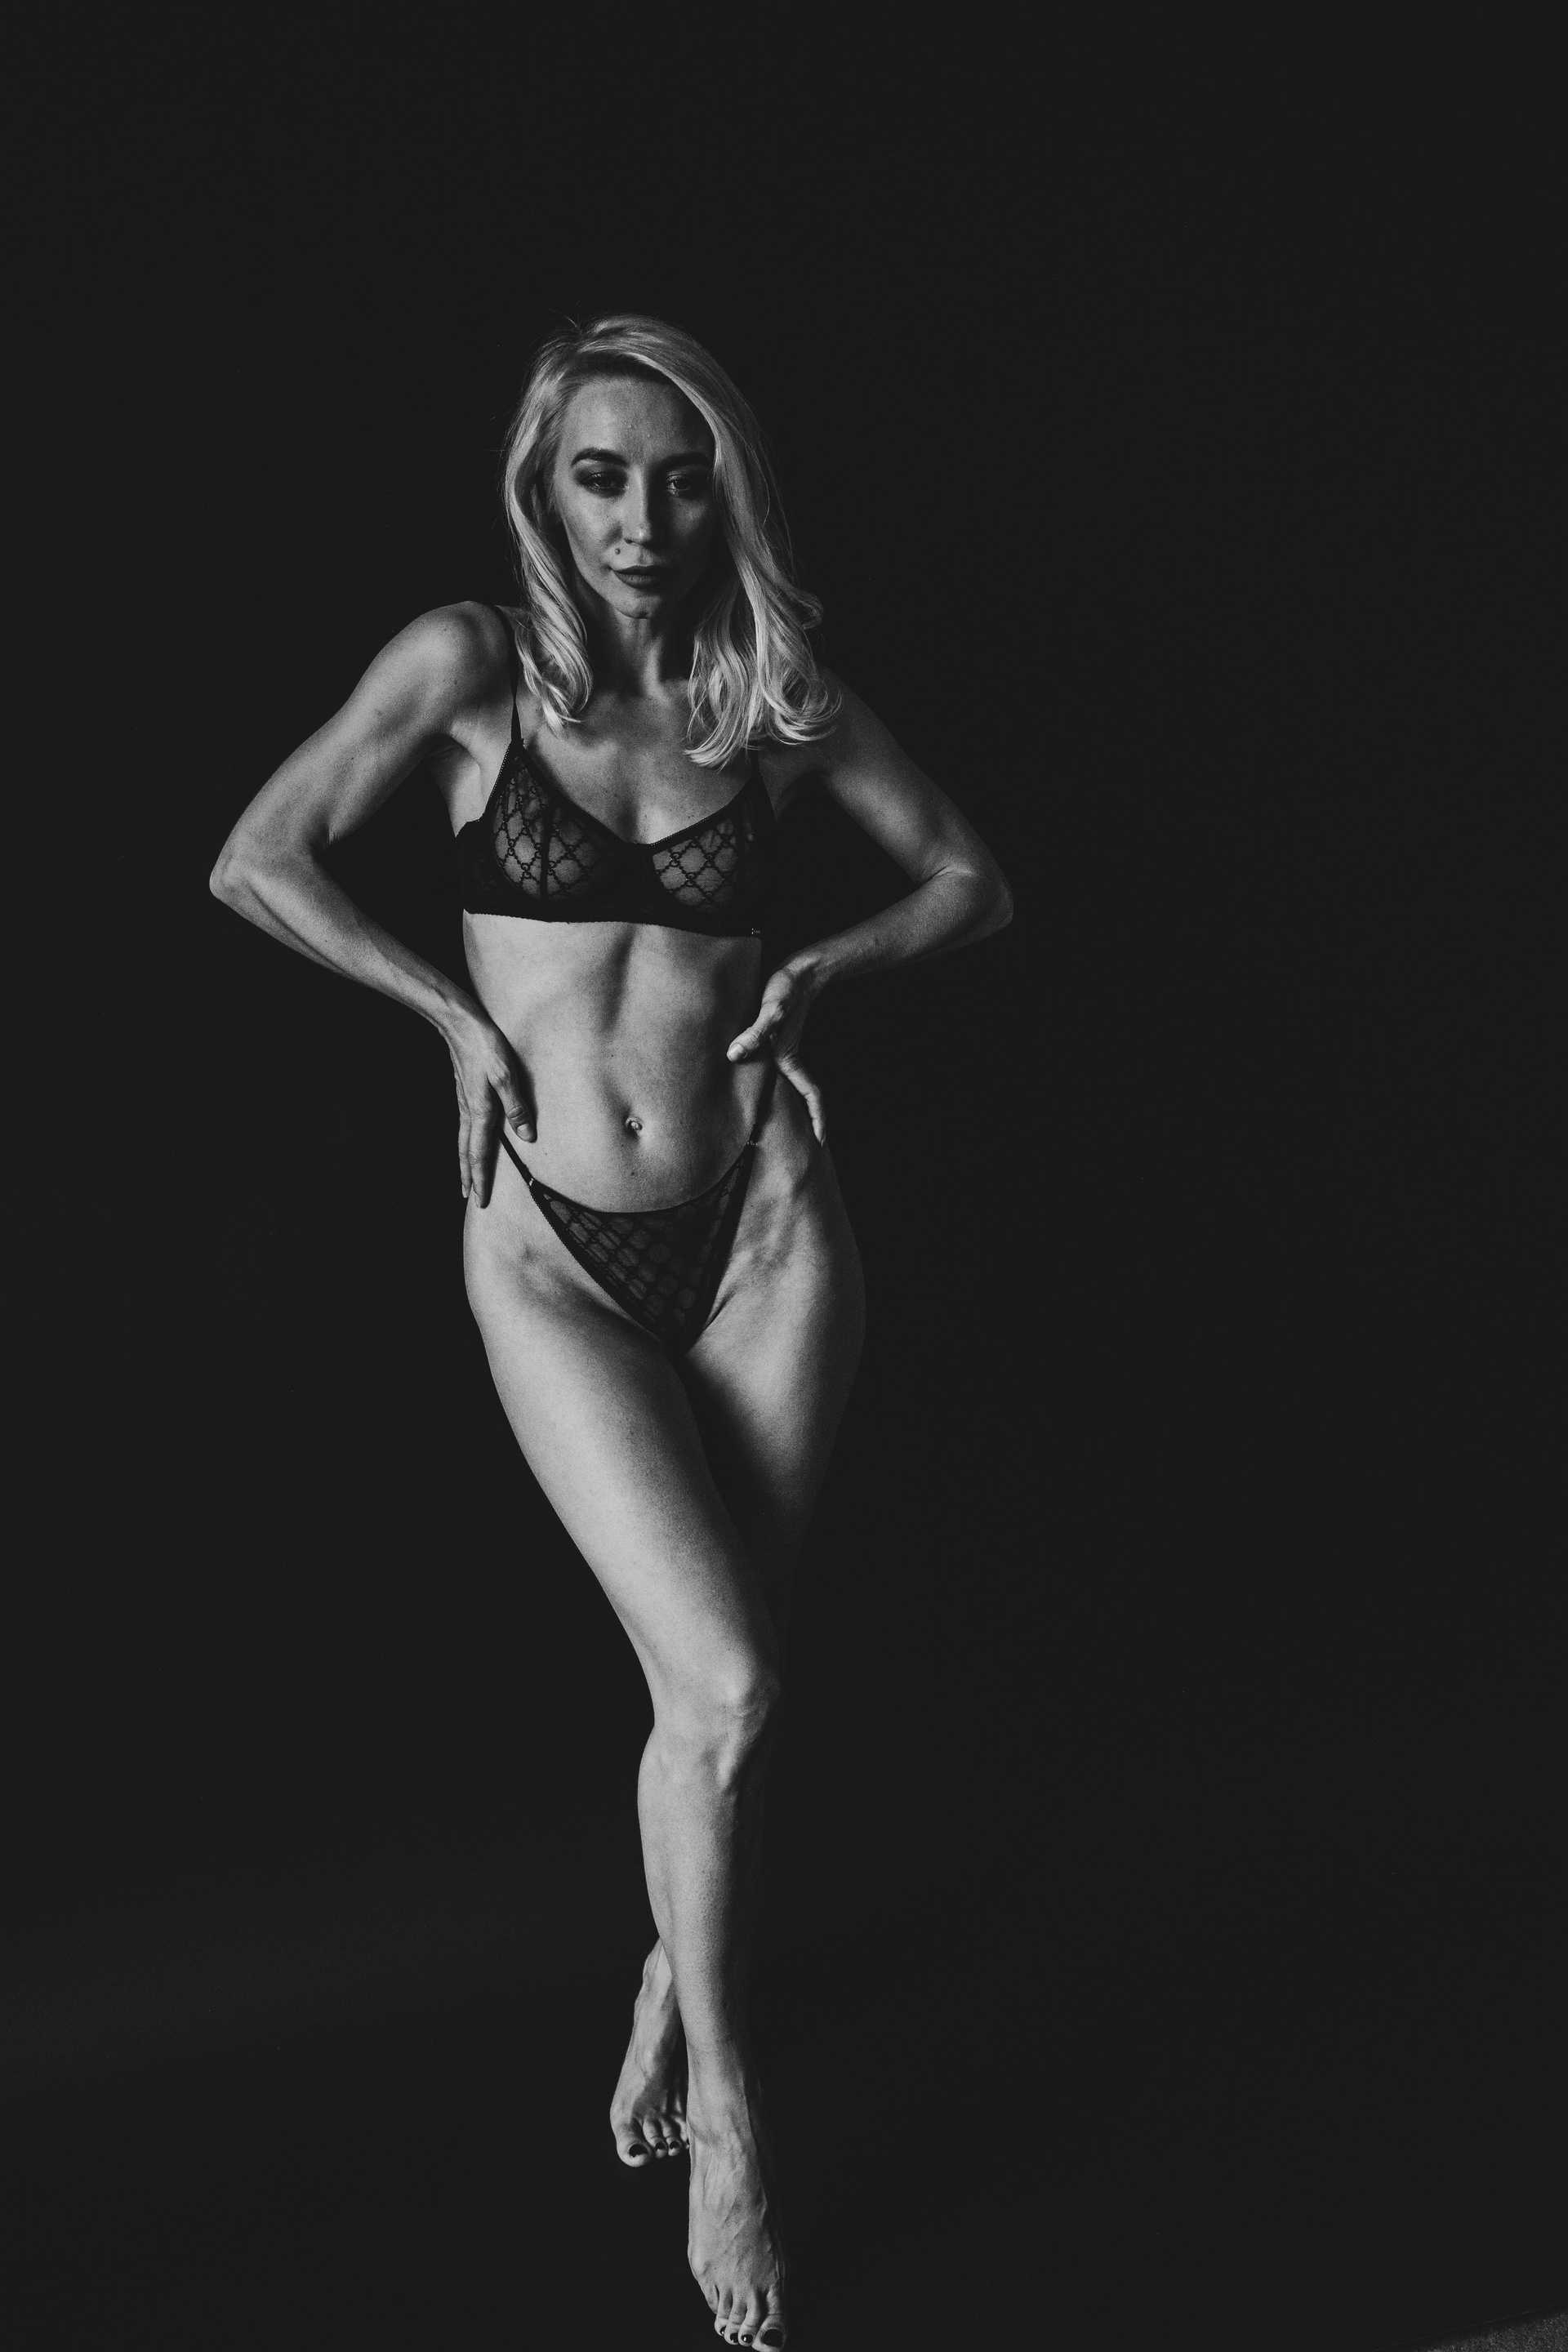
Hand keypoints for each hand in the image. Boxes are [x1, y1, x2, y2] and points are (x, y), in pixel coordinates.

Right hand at [445, 1008, 534, 1205]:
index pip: (480, 1153)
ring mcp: (464, 1101)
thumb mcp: (507, 1075)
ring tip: (466, 1177)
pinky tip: (469, 1142)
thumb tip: (527, 1136)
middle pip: (466, 1152)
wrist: (459, 1023)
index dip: (481, 1178)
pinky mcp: (464, 1092)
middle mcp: (469, 1111)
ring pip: (463, 1140)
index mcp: (480, 1111)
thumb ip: (517, 1106)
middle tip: (468, 1197)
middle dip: (468, 1176)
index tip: (480, 1199)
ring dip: (465, 1161)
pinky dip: (465, 1143)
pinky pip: (464, 1126)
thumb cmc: (485, 1045)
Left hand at [726, 962, 827, 1144]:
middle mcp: (789, 1060)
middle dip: (808, 1122)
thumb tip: (734, 1055)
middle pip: (802, 1099)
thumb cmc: (786, 988)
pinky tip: (761, 1088)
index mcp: (790, 1060)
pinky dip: (774, 1086)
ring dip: (794, 1107)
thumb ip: (754, 1032)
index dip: (818, 1120)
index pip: (812, 1097)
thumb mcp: (771, 1010)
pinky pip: (777, 1072)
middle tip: (807, 1145)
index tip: (821, 1143)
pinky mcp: (774, 1041)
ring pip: (791, 1087)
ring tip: (787, 1127)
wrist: (798, 969)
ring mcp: (783, 1051)